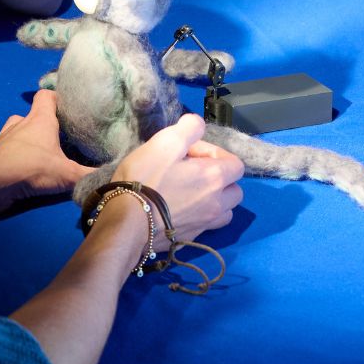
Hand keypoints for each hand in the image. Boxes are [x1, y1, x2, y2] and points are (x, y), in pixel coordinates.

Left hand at [0, 90, 92, 210]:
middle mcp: (20, 124)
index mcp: (39, 119)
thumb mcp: (68, 174)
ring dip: (26, 141)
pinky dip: (12, 157)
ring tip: (40, 156)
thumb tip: (113, 175)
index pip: (46, 96)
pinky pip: (5, 151)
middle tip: (58, 140)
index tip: (67, 108)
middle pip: (32, 116)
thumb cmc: (32, 167)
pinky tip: (20, 170)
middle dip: (43, 126)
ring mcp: (3, 138)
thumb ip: (90, 175)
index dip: (56, 98)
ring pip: (16, 133)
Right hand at [114, 114, 243, 241]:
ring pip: (225, 211)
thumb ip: (189, 128)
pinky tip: (180, 210)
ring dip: (215, 201)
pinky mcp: (190, 238)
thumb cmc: (147, 178)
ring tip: (191, 194)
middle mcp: (218, 203)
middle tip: (192, 173)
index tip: (190, 153)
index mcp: (216, 177)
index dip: (214, 153)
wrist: (128, 222)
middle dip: (220, 179)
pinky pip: (206, 226)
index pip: (236, 163)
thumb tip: (198, 124)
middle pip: (235, 189)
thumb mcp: (166, 141)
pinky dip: (201, 217)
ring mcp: (205, 224)